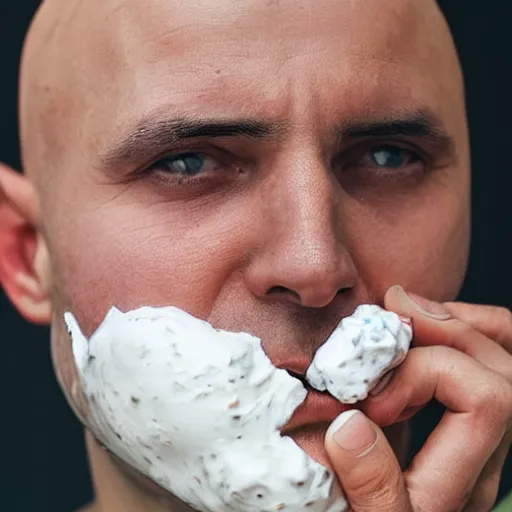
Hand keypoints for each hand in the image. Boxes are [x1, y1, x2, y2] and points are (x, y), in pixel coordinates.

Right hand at [324, 286, 511, 511]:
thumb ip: (371, 484)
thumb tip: (350, 422)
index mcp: (466, 484)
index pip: (486, 400)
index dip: (423, 375)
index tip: (371, 399)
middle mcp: (486, 457)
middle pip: (502, 370)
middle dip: (444, 329)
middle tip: (390, 314)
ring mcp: (480, 438)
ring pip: (503, 359)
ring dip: (456, 322)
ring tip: (405, 309)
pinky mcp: (463, 423)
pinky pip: (488, 364)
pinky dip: (460, 333)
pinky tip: (422, 326)